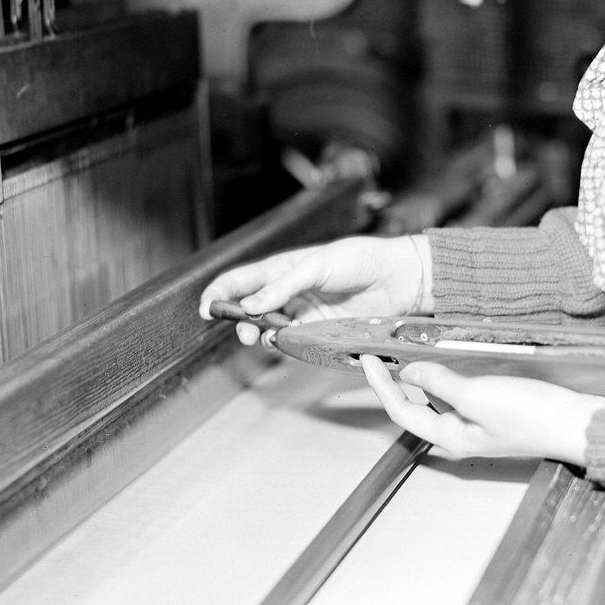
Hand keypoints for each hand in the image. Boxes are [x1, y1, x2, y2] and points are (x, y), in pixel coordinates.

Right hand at [199, 235, 433, 344]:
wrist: (397, 278)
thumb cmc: (360, 259)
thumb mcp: (318, 265)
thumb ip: (283, 285)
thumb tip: (253, 304)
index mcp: (283, 267)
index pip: (240, 280)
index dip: (220, 293)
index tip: (207, 308)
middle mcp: (289, 292)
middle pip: (250, 309)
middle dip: (239, 320)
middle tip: (242, 329)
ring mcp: (303, 313)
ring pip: (270, 329)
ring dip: (261, 335)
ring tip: (261, 336)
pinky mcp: (320, 331)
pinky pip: (294, 342)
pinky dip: (285, 345)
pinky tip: (285, 341)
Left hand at [361, 356, 604, 464]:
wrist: (575, 423)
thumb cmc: (533, 415)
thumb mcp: (478, 395)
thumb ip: (440, 383)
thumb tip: (410, 371)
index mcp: (451, 438)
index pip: (401, 410)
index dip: (381, 384)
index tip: (368, 360)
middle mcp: (458, 436)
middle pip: (412, 408)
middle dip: (392, 384)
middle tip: (378, 357)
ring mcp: (474, 426)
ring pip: (432, 402)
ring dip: (416, 380)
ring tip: (402, 357)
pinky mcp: (489, 414)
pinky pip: (453, 396)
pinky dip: (439, 380)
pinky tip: (440, 365)